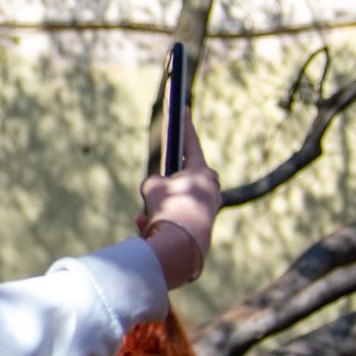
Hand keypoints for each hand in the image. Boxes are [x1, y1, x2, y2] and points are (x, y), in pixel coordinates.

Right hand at [138, 111, 218, 287]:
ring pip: (179, 200)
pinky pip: (179, 217)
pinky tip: (147, 227)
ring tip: (145, 216)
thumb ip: (155, 183)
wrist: (181, 245)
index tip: (184, 109)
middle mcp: (210, 187)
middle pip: (184, 176)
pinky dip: (164, 219)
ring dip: (161, 205)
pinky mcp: (204, 225)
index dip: (185, 125)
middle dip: (167, 183)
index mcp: (202, 171)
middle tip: (155, 189)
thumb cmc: (168, 208)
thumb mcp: (152, 186)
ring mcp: (210, 207)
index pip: (191, 142)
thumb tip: (159, 192)